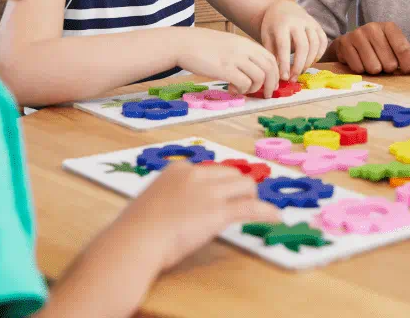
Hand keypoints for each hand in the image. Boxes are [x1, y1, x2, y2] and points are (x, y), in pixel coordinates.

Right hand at [119, 162, 278, 270]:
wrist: (134, 241)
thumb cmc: (134, 231)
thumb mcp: (152, 203)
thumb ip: (170, 199)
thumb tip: (179, 209)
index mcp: (177, 170)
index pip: (209, 169)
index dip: (219, 183)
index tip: (222, 193)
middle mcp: (196, 175)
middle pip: (230, 173)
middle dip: (237, 187)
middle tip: (240, 202)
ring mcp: (209, 192)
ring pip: (245, 185)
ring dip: (251, 197)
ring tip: (255, 208)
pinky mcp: (219, 212)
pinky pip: (251, 207)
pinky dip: (266, 211)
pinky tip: (275, 217)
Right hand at [178, 33, 279, 96]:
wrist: (183, 43)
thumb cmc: (203, 46)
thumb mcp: (227, 44)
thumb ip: (241, 53)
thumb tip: (251, 69)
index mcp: (245, 43)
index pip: (270, 57)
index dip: (274, 73)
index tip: (271, 83)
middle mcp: (244, 49)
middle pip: (270, 68)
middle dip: (271, 84)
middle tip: (265, 94)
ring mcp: (235, 58)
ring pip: (260, 77)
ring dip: (254, 88)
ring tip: (243, 90)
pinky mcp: (224, 69)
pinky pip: (244, 83)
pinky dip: (242, 90)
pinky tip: (232, 90)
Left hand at [259, 0, 327, 79]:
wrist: (283, 7)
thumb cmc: (272, 25)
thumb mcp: (266, 36)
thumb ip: (271, 53)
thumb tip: (275, 76)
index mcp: (282, 25)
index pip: (284, 46)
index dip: (285, 63)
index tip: (284, 77)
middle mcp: (297, 22)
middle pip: (303, 46)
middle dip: (299, 65)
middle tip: (293, 78)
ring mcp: (310, 22)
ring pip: (314, 44)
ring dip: (309, 61)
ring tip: (301, 71)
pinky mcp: (317, 25)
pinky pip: (323, 41)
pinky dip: (319, 53)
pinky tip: (312, 62)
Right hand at [329, 22, 409, 76]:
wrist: (349, 44)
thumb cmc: (377, 49)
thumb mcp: (396, 52)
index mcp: (389, 27)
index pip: (403, 49)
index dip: (406, 65)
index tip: (403, 69)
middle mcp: (373, 27)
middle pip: (389, 62)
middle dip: (387, 68)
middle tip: (382, 62)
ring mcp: (358, 34)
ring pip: (373, 67)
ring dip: (373, 70)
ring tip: (371, 62)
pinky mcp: (345, 43)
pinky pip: (358, 68)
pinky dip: (360, 70)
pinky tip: (359, 61)